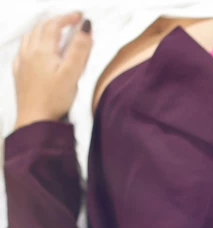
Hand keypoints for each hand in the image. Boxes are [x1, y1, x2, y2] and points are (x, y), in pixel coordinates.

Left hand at [13, 12, 92, 129]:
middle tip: (70, 22)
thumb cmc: (55, 97)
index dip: (67, 18)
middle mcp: (29, 52)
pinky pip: (22, 51)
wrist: (35, 119)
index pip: (54, 25)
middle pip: (40, 28)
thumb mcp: (72, 73)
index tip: (80, 16)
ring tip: (53, 31)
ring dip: (42, 29)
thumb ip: (79, 49)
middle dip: (55, 21)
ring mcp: (22, 63)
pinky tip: (35, 49)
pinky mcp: (19, 74)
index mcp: (43, 50)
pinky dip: (31, 43)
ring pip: (29, 37)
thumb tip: (86, 26)